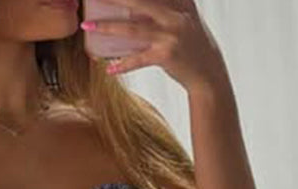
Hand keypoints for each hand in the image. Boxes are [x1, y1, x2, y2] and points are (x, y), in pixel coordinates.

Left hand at [84, 0, 225, 92]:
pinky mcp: (167, 55)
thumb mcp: (184, 16)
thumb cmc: (191, 43)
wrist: (209, 73)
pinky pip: (139, 58)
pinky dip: (124, 64)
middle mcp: (175, 14)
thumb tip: (132, 5)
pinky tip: (110, 68)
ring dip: (107, 27)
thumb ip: (166, 5)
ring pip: (133, 29)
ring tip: (88, 26)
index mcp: (179, 0)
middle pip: (138, 1)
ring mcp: (171, 35)